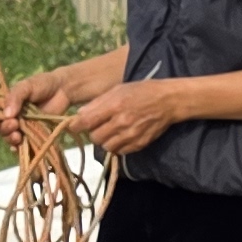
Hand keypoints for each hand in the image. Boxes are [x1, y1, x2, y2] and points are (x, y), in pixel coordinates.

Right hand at [0, 62, 83, 141]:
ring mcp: (23, 127)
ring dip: (11, 139)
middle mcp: (12, 117)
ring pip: (11, 138)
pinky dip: (20, 149)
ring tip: (18, 136)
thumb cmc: (42, 84)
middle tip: (14, 124)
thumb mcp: (26, 86)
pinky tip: (19, 147)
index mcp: (6, 105)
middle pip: (1, 129)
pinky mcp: (34, 135)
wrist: (63, 89)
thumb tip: (6, 115)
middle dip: (5, 129)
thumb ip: (15, 97)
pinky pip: (24, 145)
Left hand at [66, 76, 192, 158]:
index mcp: (115, 105)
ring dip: (104, 140)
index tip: (74, 125)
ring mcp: (131, 135)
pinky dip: (116, 146)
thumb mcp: (117, 90)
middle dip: (92, 132)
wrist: (167, 101)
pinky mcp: (139, 144)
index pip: (87, 122)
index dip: (77, 125)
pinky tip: (120, 136)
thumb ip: (97, 103)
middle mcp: (122, 122)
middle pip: (95, 137)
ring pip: (106, 146)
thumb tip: (80, 115)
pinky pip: (119, 151)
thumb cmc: (141, 91)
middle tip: (98, 126)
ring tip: (110, 131)